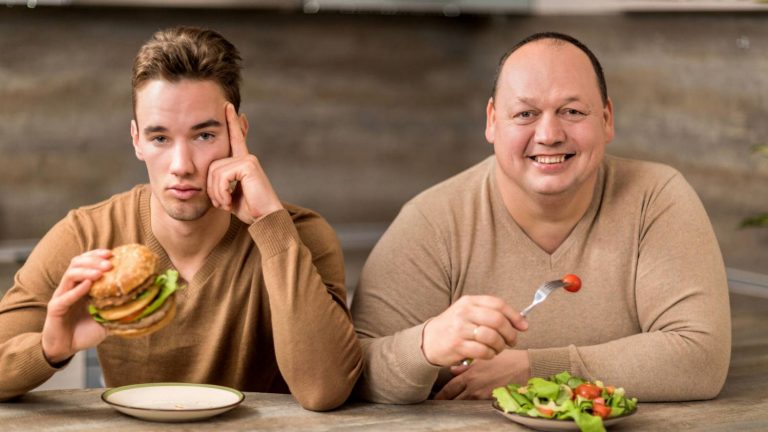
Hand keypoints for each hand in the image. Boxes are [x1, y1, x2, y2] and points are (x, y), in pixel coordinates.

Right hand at [41, 249, 111, 364]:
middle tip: (109, 263)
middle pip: (77, 263)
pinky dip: (77, 290)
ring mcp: (62, 296)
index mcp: (82, 286)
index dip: (97, 255)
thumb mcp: (107, 319)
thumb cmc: (85, 332)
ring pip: (70, 275)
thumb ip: (118, 309)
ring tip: (100, 272)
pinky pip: (65, 296)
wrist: (66, 349)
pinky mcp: (55, 308)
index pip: (86, 262)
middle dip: (94, 260)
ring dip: (86, 271)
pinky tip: (88, 285)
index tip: (113, 253)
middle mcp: (70, 287)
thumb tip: (142, 303)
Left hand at [207, 103, 282, 223]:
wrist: (266, 219)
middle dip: (211, 188)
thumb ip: (222, 184)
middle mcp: (247, 158)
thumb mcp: (231, 195)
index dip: (232, 123)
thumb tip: (208, 179)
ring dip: (216, 193)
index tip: (228, 106)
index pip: (236, 139)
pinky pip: (222, 175)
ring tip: (224, 204)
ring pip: (215, 171)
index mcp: (244, 163)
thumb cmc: (250, 210)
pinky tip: (228, 202)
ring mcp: (248, 160)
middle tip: (219, 203)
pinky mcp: (248, 166)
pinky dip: (221, 192)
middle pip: (213, 165)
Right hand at [421, 295, 526, 366]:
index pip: (498, 304)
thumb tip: (521, 322)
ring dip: (500, 346)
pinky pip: (483, 351)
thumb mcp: (468, 313)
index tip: (524, 326)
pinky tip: (489, 354)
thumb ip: (490, 314)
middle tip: (512, 341)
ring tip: (498, 348)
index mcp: (469, 301)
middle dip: (510, 333)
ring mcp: (460, 329)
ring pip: (491, 337)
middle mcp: (464, 312)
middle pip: (497, 320)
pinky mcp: (457, 345)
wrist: (428, 340)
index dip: (514, 315)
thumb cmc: (454, 327)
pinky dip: (491, 355)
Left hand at [434, 349, 529, 399]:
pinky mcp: (493, 400)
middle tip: (438, 405)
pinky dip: (472, 406)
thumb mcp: (484, 359)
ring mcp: (483, 395)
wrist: (526, 367)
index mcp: (470, 375)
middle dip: (446, 402)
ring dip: (458, 404)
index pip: (450, 388)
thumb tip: (453, 370)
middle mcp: (475, 386)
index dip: (441, 394)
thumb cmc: (506, 359)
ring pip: (465, 403)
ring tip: (450, 406)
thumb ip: (467, 366)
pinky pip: (478, 406)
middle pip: (455, 399)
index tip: (434, 398)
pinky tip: (469, 406)